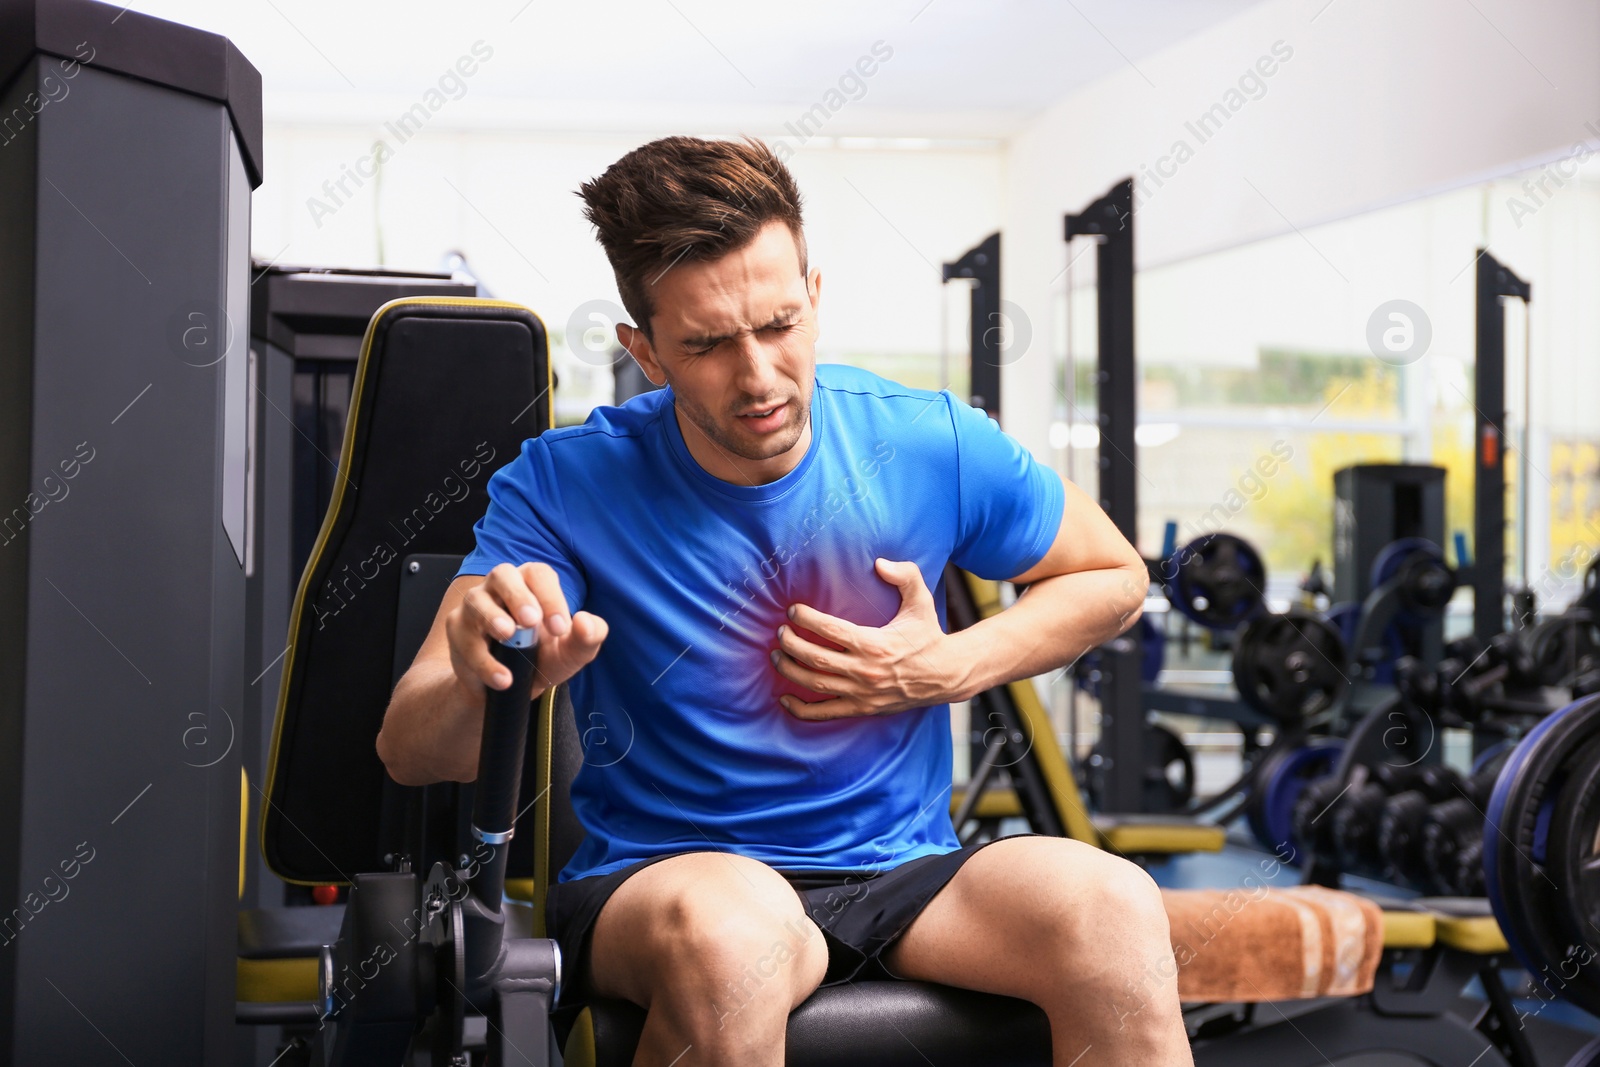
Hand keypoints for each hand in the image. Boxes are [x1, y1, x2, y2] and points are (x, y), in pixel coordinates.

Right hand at [447, 562, 607, 693]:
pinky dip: (484, 661)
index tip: (560, 629)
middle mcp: (500, 586)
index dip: (550, 597)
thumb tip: (585, 620)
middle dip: (517, 596)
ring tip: (508, 636)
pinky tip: (503, 679)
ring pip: (476, 602)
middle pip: (503, 574)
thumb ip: (588, 637)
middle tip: (531, 621)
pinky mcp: (457, 629)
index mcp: (531, 583)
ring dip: (492, 618)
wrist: (507, 687)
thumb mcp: (571, 653)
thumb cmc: (542, 658)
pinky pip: (465, 640)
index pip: (539, 575)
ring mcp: (475, 605)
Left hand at [772, 558, 960, 720]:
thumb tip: (880, 562)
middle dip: (790, 643)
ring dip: (789, 670)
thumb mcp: (921, 600)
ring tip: (776, 655)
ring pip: (814, 684)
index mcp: (876, 643)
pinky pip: (825, 713)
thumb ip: (905, 575)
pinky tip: (785, 699)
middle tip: (779, 632)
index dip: (807, 619)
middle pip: (815, 658)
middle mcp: (866, 670)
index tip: (794, 610)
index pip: (830, 630)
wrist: (947, 674)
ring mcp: (862, 693)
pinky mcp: (863, 709)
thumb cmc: (928, 635)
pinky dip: (801, 709)